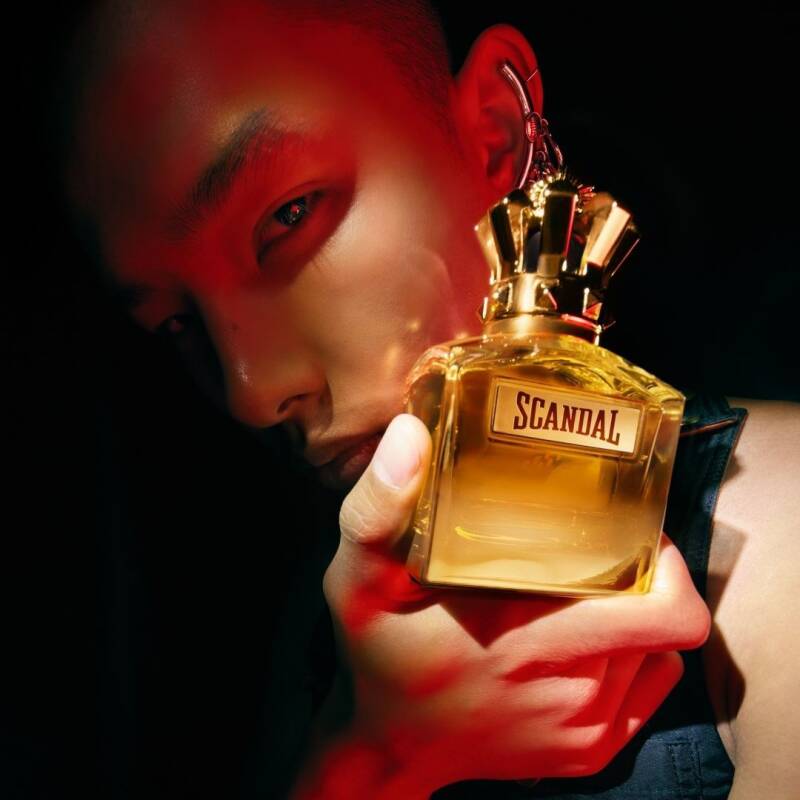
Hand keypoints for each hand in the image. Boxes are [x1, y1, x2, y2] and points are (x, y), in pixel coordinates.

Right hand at [296, 413, 710, 796]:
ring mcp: (589, 730)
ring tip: (589, 585)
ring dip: (635, 611)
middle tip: (606, 543)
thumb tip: (410, 433)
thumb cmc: (380, 657)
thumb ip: (378, 508)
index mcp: (531, 643)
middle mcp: (576, 693)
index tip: (626, 525)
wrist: (392, 749)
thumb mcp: (358, 580)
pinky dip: (634, 653)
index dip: (662, 558)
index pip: (663, 609)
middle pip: (666, 621)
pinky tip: (588, 634)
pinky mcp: (593, 752)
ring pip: (659, 651)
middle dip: (649, 573)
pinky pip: (650, 686)